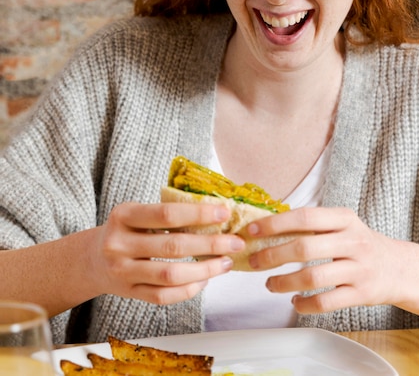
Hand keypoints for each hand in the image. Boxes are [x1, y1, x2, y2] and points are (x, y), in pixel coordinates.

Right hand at [90, 201, 244, 304]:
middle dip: (210, 245)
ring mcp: (122, 271)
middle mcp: (119, 244)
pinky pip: (163, 296)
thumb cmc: (126, 230)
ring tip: (225, 263)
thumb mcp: (137, 212)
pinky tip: (204, 280)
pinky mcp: (128, 293)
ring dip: (204, 270)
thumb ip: (167, 212)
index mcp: (124, 215)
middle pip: (173, 246)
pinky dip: (188, 289)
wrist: (92, 259)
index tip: (224, 214)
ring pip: (170, 275)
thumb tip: (215, 213)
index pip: (166, 214)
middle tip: (235, 243)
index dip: (198, 214)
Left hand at [244, 206, 399, 313]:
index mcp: (344, 218)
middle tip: (254, 261)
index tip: (253, 231)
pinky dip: (305, 304)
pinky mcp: (361, 294)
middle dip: (273, 255)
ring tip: (269, 284)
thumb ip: (313, 223)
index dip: (275, 224)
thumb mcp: (343, 224)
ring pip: (313, 278)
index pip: (305, 216)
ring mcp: (358, 268)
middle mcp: (353, 241)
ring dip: (284, 283)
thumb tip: (268, 225)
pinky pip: (326, 302)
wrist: (399, 268)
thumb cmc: (360, 243)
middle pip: (305, 248)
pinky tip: (294, 302)